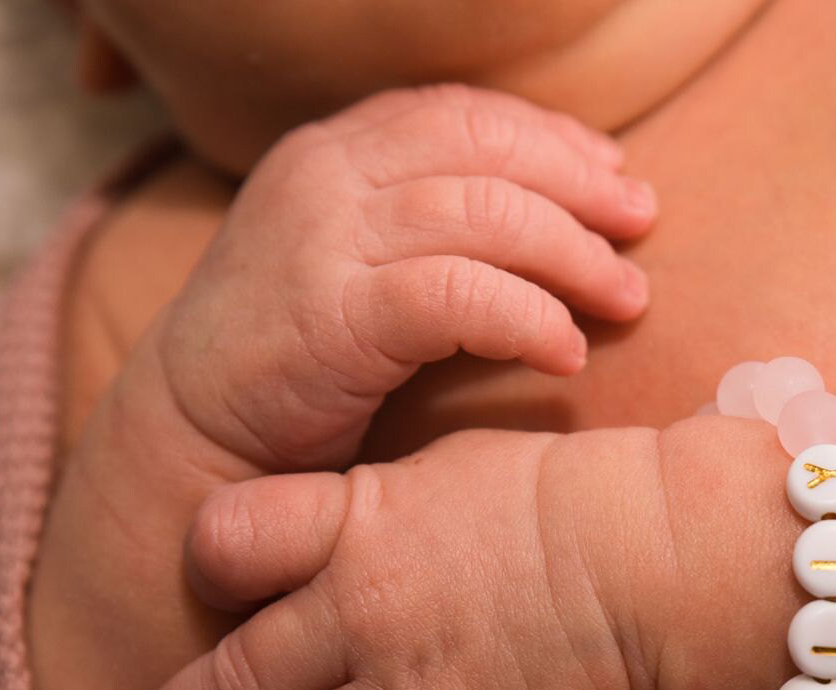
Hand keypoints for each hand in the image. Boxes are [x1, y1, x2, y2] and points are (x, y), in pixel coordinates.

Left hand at [133, 426, 662, 689]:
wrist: (666, 563)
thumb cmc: (574, 500)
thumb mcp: (454, 470)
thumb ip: (377, 509)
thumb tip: (345, 531)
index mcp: (353, 529)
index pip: (220, 545)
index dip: (212, 573)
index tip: (223, 595)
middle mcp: (361, 622)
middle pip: (230, 688)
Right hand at [150, 83, 655, 470]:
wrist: (193, 431)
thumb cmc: (294, 359)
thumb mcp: (354, 265)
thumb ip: (423, 228)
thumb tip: (540, 223)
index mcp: (337, 152)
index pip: (465, 114)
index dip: (553, 138)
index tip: (616, 180)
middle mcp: (329, 176)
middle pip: (487, 151)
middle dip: (580, 188)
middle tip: (641, 231)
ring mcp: (326, 239)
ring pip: (483, 214)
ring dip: (572, 256)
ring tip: (627, 299)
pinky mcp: (333, 313)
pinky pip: (458, 295)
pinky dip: (527, 318)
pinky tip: (566, 353)